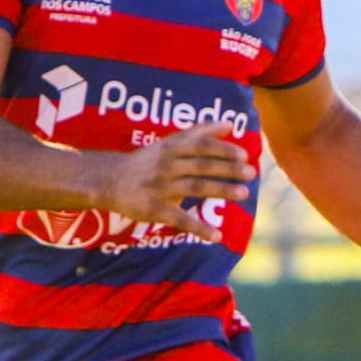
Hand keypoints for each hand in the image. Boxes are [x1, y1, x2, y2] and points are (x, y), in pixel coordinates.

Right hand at [100, 121, 254, 241]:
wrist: (109, 180)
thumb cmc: (147, 160)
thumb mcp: (170, 142)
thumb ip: (200, 132)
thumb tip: (230, 123)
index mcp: (172, 148)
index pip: (201, 146)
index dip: (223, 149)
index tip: (244, 154)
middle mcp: (167, 166)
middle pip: (202, 166)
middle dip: (228, 169)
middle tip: (251, 173)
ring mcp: (161, 188)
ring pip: (195, 188)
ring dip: (221, 191)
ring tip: (244, 194)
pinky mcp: (155, 210)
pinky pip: (179, 219)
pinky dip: (199, 228)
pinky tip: (217, 236)